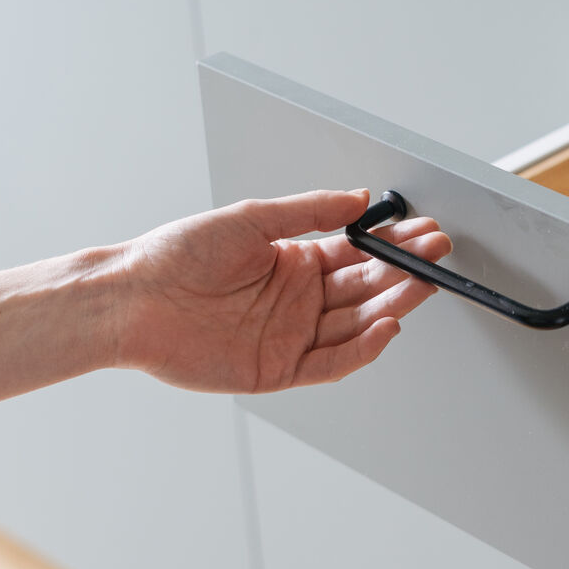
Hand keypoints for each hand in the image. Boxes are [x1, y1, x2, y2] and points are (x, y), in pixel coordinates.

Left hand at [113, 189, 449, 392]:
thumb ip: (310, 212)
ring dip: (392, 305)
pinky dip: (362, 348)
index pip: (358, 255)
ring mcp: (291, 336)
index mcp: (293, 263)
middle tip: (436, 256)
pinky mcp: (278, 370)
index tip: (425, 234)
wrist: (132, 299)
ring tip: (420, 286)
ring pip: (357, 324)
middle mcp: (298, 301)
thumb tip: (358, 199)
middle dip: (404, 271)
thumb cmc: (177, 255)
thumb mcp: (251, 219)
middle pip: (366, 289)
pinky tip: (385, 327)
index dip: (394, 247)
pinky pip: (332, 362)